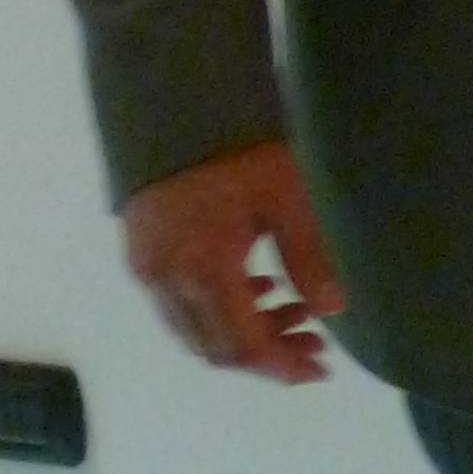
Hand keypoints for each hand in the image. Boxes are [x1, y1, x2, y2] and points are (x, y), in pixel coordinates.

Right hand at [121, 138, 342, 383]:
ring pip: (195, 332)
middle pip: (216, 348)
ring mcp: (147, 270)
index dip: (282, 365)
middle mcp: (166, 280)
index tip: (320, 369)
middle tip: (315, 342)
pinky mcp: (140, 255)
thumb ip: (310, 255)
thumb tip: (333, 309)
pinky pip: (178, 307)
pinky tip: (255, 286)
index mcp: (204, 268)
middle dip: (268, 354)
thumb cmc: (241, 146)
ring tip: (293, 311)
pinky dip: (218, 311)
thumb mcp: (289, 193)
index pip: (242, 345)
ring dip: (243, 334)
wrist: (175, 104)